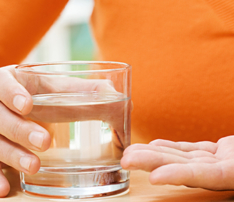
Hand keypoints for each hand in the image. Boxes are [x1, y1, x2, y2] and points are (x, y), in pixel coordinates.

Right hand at [0, 65, 128, 196]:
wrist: (14, 105)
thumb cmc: (40, 95)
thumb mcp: (57, 89)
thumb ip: (85, 91)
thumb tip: (119, 97)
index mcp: (11, 84)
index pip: (2, 83)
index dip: (11, 93)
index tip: (28, 105)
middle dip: (19, 129)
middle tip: (45, 141)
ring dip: (11, 155)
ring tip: (34, 166)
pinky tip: (5, 188)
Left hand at [121, 105, 233, 191]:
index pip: (214, 177)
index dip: (184, 175)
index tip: (154, 176)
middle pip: (193, 169)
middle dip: (159, 164)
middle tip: (127, 159)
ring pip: (192, 158)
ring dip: (162, 155)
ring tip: (135, 151)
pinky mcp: (233, 146)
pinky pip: (201, 148)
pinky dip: (179, 146)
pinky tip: (160, 144)